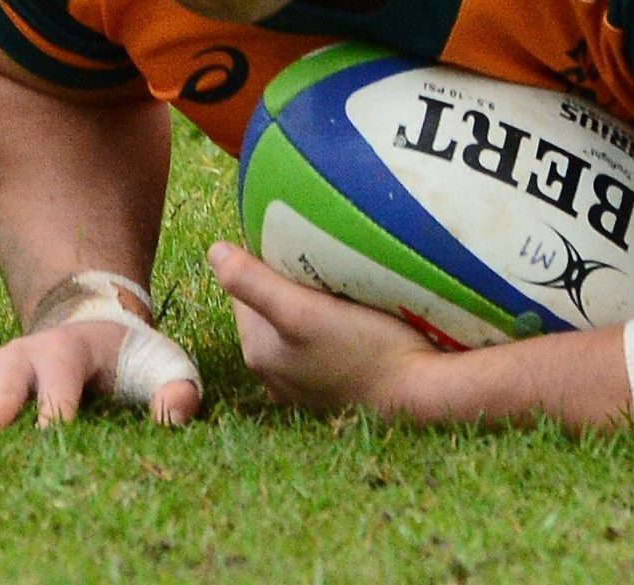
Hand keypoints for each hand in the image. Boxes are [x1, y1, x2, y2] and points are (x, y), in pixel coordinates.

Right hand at [0, 320, 202, 429]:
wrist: (92, 323)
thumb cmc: (131, 356)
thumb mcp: (163, 364)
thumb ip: (178, 388)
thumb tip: (177, 414)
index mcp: (73, 352)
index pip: (62, 384)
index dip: (55, 409)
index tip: (47, 435)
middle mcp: (27, 356)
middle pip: (5, 383)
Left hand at [208, 242, 438, 417]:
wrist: (419, 393)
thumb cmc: (364, 349)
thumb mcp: (301, 311)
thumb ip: (254, 283)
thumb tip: (214, 251)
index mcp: (257, 351)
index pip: (245, 289)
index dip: (265, 260)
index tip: (295, 239)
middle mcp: (274, 373)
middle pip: (271, 307)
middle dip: (288, 280)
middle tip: (322, 255)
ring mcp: (304, 384)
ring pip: (297, 324)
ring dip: (311, 302)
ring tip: (341, 280)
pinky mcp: (334, 387)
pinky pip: (322, 343)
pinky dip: (330, 327)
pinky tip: (355, 316)